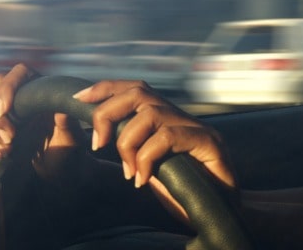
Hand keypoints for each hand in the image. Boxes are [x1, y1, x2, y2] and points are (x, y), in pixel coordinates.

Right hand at [0, 64, 88, 177]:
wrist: (60, 167)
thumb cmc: (69, 150)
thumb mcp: (71, 139)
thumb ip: (66, 124)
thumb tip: (62, 110)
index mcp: (45, 89)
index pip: (20, 73)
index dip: (7, 89)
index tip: (4, 112)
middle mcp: (26, 93)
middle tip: (9, 139)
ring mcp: (12, 107)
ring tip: (7, 150)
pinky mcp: (2, 122)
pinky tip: (0, 153)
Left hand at [74, 80, 234, 189]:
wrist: (223, 214)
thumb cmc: (187, 196)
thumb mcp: (150, 170)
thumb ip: (132, 152)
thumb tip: (100, 137)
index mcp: (170, 120)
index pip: (137, 89)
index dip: (106, 89)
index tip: (79, 98)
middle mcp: (185, 119)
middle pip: (139, 92)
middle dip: (108, 112)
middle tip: (98, 144)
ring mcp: (199, 129)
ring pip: (150, 113)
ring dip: (127, 142)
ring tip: (127, 171)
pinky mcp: (209, 144)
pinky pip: (167, 137)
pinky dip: (146, 158)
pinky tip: (143, 179)